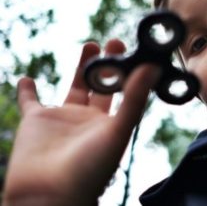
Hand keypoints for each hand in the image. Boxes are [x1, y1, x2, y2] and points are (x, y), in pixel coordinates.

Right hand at [2, 40, 159, 205]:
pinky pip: (30, 102)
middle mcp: (89, 119)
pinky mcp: (35, 122)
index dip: (129, 71)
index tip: (136, 50)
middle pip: (101, 85)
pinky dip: (27, 91)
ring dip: (81, 67)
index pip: (123, 91)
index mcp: (110, 123)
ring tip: (91, 45)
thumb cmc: (89, 171)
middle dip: (108, 63)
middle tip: (115, 42)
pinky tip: (27, 78)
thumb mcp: (117, 131)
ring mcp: (62, 119)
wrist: (48, 198)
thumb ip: (134, 99)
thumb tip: (153, 67)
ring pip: (74, 87)